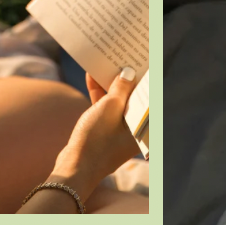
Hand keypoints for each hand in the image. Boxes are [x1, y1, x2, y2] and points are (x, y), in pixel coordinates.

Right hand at [50, 69, 140, 200]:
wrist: (75, 167)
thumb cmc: (97, 139)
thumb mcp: (110, 108)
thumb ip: (121, 88)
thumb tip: (129, 73)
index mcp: (144, 126)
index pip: (150, 97)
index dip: (146, 77)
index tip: (143, 60)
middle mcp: (134, 128)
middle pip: (133, 97)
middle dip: (126, 77)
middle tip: (123, 57)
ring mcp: (118, 130)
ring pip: (117, 101)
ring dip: (110, 83)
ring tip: (105, 62)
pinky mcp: (103, 131)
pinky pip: (104, 109)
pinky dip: (99, 95)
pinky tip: (90, 78)